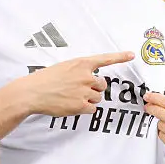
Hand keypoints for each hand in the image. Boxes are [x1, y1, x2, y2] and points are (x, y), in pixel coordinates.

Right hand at [20, 51, 134, 116]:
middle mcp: (86, 76)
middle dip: (94, 89)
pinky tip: (72, 105)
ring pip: (97, 97)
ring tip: (72, 97)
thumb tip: (90, 79)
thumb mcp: (63, 67)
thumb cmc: (45, 79)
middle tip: (79, 90)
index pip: (105, 59)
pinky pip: (92, 109)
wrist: (32, 92)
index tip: (132, 55)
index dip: (120, 57)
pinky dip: (84, 109)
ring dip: (88, 99)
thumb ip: (79, 71)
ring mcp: (84, 91)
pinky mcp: (81, 105)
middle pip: (102, 85)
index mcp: (81, 64)